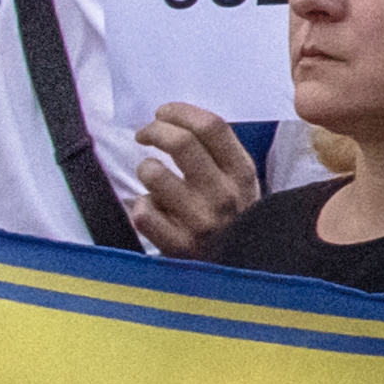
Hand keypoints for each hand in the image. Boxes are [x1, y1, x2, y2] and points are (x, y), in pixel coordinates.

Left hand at [132, 111, 261, 253]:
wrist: (243, 271)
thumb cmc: (234, 220)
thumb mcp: (241, 184)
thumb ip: (220, 155)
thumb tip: (178, 121)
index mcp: (242, 173)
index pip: (212, 126)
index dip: (180, 112)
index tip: (163, 113)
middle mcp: (224, 194)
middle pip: (181, 142)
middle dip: (154, 130)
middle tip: (145, 134)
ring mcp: (200, 221)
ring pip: (155, 174)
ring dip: (146, 168)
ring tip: (151, 175)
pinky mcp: (177, 246)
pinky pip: (143, 213)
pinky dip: (140, 206)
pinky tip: (150, 209)